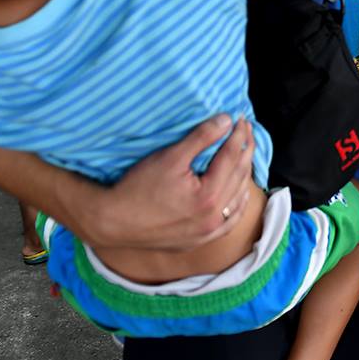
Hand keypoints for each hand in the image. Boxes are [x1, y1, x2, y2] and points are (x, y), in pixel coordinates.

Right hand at [88, 115, 253, 249]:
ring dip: (245, 175)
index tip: (240, 119)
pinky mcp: (198, 240)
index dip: (238, 136)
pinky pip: (229, 223)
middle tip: (246, 130)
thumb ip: (201, 137)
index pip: (232, 158)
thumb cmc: (137, 188)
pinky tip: (240, 194)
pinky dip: (238, 204)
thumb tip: (226, 121)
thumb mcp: (170, 156)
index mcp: (208, 196)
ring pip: (238, 200)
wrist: (112, 222)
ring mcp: (207, 232)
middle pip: (239, 177)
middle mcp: (213, 217)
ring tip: (246, 155)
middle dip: (245, 151)